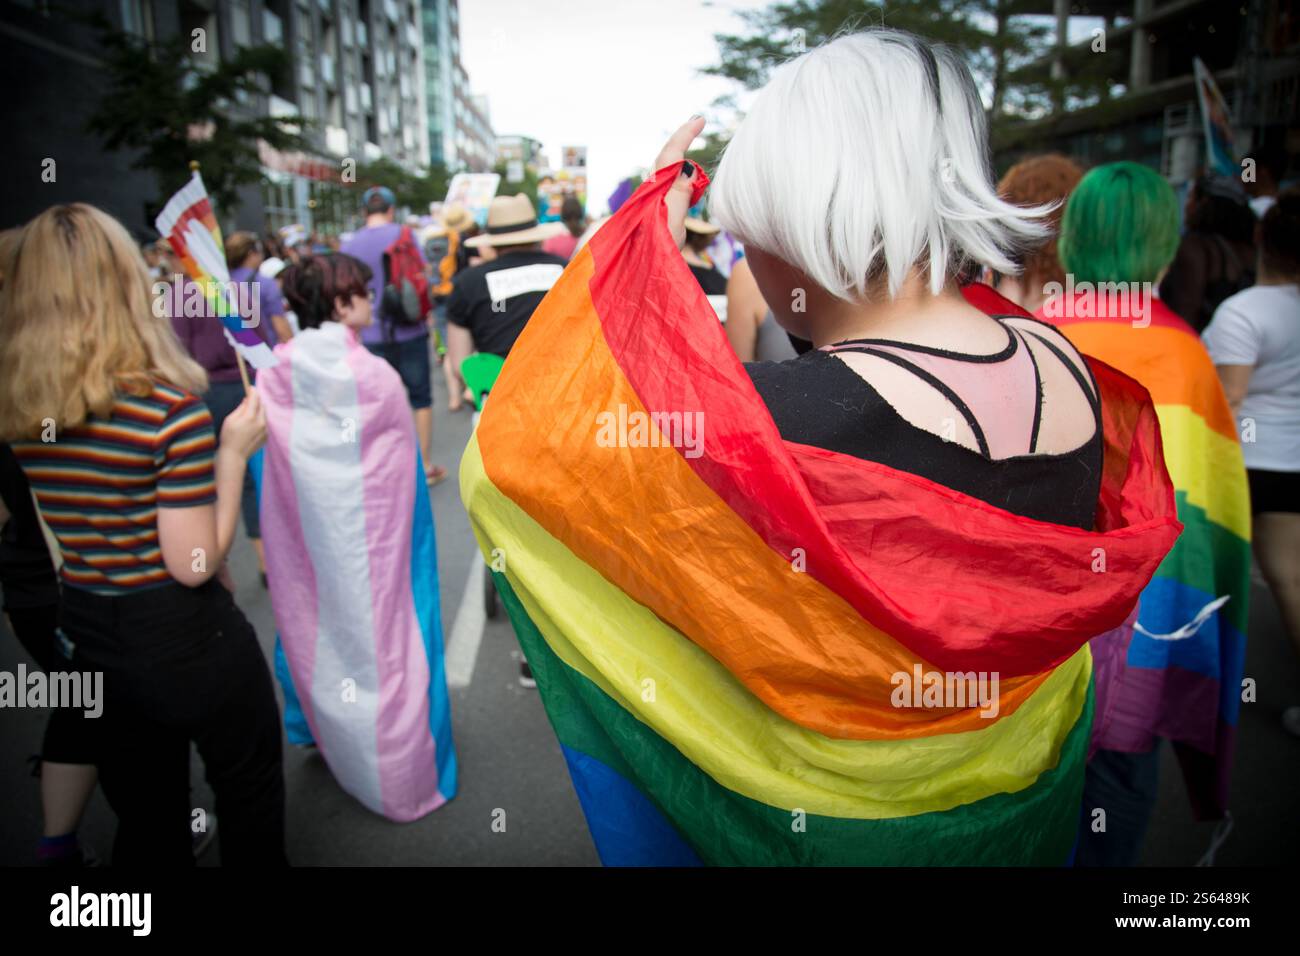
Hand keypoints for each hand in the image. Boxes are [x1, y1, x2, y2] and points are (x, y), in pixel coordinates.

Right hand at [220, 389, 266, 458]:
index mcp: (250, 417)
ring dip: (257, 411)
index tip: (251, 388)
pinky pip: (264, 424)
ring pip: (263, 415)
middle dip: (256, 401)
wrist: (234, 456)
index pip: (255, 399)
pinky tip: (250, 426)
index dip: (253, 392)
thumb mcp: (230, 419)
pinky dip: (259, 421)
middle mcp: (260, 422)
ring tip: (247, 415)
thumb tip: (247, 399)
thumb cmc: (228, 437)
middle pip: (261, 406)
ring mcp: (265, 430)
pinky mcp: (266, 436)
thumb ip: (240, 408)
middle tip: (249, 399)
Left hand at [653, 116, 705, 249]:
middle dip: (682, 145)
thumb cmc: (653, 255)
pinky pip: (666, 193)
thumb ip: (678, 194)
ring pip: (666, 178)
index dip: (684, 136)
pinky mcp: (651, 219)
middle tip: (697, 126)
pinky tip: (685, 187)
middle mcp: (649, 196)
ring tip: (694, 155)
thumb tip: (687, 166)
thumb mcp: (671, 223)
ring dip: (680, 165)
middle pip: (667, 163)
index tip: (700, 119)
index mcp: (654, 193)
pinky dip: (678, 184)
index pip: (670, 156)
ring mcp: (649, 207)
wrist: (635, 281)